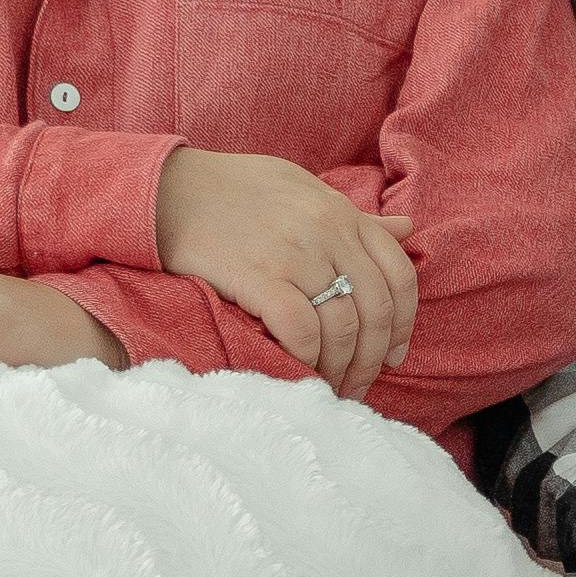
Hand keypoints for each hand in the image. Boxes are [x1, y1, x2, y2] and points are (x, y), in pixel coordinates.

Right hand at [156, 145, 418, 396]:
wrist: (167, 187)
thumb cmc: (235, 189)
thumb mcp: (304, 189)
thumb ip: (354, 217)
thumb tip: (408, 229)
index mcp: (343, 212)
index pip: (399, 275)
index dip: (404, 324)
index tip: (393, 355)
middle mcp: (327, 231)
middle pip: (376, 309)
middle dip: (373, 358)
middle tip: (358, 385)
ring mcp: (294, 253)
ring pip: (343, 326)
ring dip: (341, 368)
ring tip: (329, 389)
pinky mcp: (256, 274)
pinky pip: (301, 328)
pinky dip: (308, 358)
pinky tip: (300, 371)